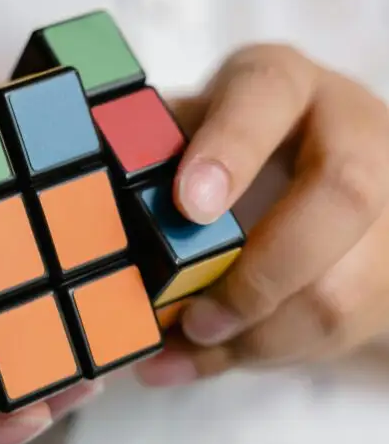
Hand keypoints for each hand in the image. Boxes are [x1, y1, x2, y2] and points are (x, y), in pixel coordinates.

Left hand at [137, 44, 388, 385]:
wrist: (332, 160)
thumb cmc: (241, 136)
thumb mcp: (196, 119)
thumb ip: (153, 143)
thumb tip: (84, 187)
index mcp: (287, 84)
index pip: (269, 95)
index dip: (231, 148)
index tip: (188, 205)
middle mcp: (352, 136)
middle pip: (341, 198)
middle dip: (263, 271)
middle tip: (195, 316)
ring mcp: (382, 212)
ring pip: (342, 288)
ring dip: (259, 335)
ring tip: (187, 345)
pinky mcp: (383, 277)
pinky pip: (336, 333)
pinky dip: (258, 355)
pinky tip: (199, 359)